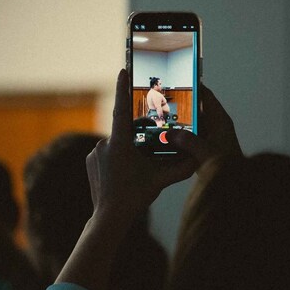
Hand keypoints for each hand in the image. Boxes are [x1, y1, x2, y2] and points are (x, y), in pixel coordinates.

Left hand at [86, 69, 195, 221]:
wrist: (108, 218)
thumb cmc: (134, 197)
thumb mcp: (160, 180)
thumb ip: (180, 168)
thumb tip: (198, 159)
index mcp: (119, 142)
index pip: (121, 109)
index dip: (123, 88)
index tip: (123, 70)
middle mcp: (104, 143)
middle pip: (125, 131)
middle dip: (138, 134)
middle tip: (150, 140)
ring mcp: (94, 152)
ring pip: (116, 143)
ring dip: (128, 149)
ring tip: (138, 166)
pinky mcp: (90, 162)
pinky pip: (107, 153)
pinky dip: (118, 158)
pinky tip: (125, 173)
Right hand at [168, 83, 241, 164]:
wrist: (236, 185)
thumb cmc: (227, 167)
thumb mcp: (205, 152)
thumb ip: (187, 142)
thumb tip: (170, 134)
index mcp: (220, 120)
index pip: (206, 96)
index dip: (194, 87)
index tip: (178, 81)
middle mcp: (216, 126)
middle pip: (197, 109)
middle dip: (182, 105)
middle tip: (163, 100)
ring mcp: (211, 137)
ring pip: (193, 123)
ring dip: (180, 122)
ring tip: (161, 117)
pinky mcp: (206, 149)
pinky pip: (192, 137)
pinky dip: (182, 136)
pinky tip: (167, 137)